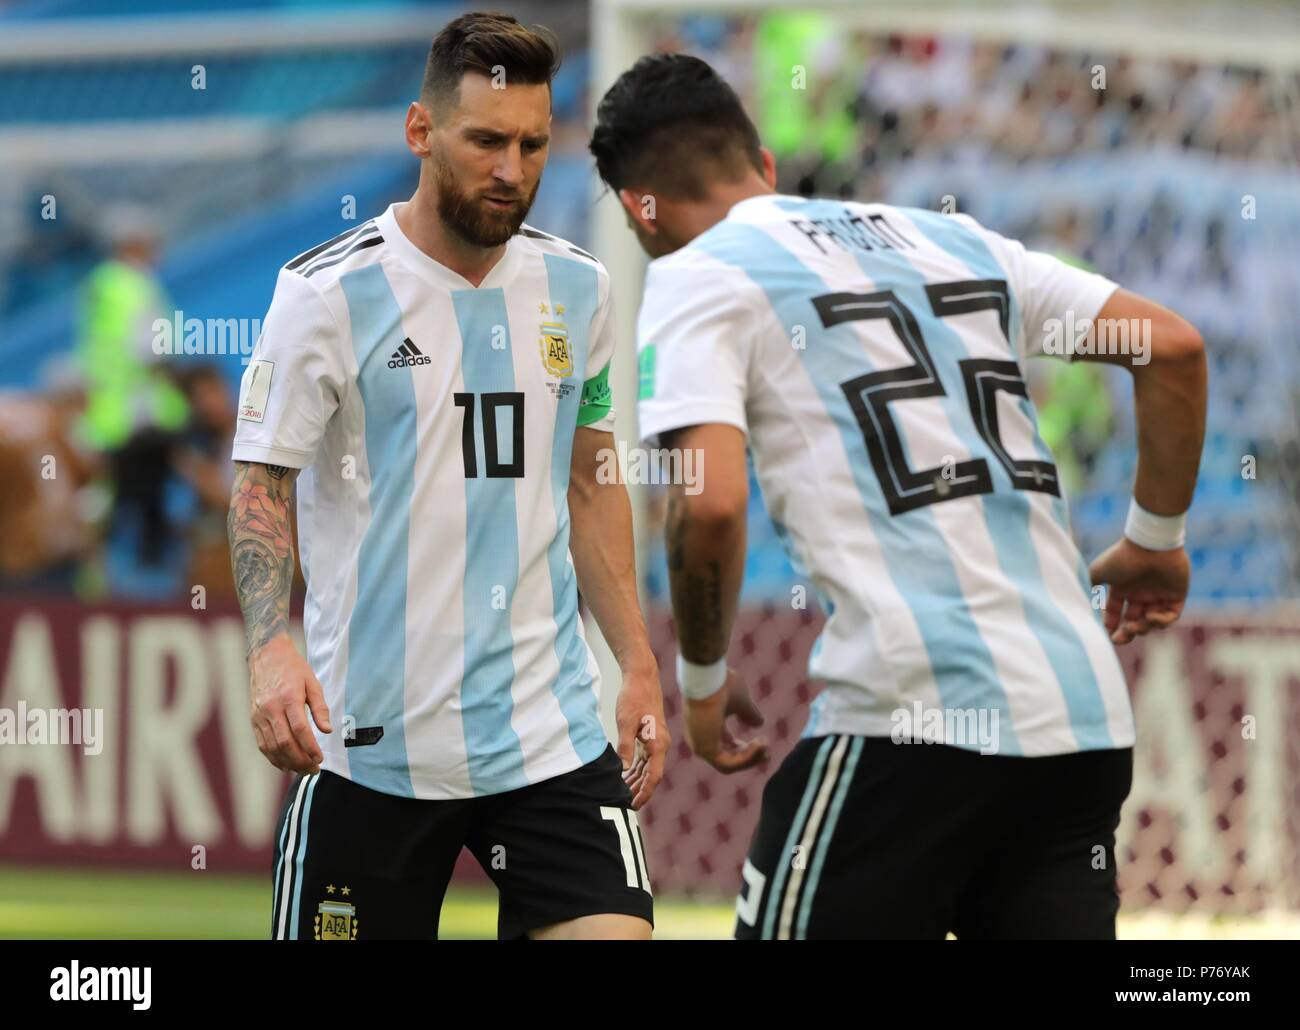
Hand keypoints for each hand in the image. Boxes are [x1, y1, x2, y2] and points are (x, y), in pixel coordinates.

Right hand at [248, 633, 331, 773]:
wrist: (267, 656)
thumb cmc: (293, 669)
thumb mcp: (312, 683)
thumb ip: (320, 708)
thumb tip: (327, 730)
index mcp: (288, 698)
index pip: (300, 730)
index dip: (310, 748)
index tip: (320, 758)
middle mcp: (271, 708)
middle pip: (285, 742)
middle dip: (300, 760)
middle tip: (314, 769)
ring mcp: (259, 715)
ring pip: (272, 747)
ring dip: (288, 762)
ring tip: (302, 770)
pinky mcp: (253, 719)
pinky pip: (262, 744)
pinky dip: (273, 758)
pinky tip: (285, 764)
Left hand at [615, 662, 668, 809]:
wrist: (642, 678)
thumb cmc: (634, 698)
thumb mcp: (625, 723)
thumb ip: (624, 747)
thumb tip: (622, 770)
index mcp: (658, 744)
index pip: (654, 776)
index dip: (645, 792)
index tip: (634, 805)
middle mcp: (660, 745)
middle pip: (651, 775)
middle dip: (639, 791)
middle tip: (623, 805)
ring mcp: (656, 741)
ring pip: (647, 768)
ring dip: (636, 781)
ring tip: (622, 794)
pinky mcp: (649, 737)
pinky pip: (644, 759)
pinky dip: (635, 769)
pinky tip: (625, 777)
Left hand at [683, 669, 768, 773]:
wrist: (707, 677)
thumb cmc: (720, 683)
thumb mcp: (741, 700)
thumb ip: (749, 713)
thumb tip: (759, 723)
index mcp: (708, 724)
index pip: (726, 743)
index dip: (746, 747)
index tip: (763, 741)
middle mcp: (701, 736)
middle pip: (727, 757)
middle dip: (750, 757)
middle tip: (768, 751)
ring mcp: (700, 744)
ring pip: (729, 763)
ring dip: (751, 758)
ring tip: (766, 746)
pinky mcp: (703, 749)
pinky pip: (727, 763)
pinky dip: (746, 758)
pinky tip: (759, 744)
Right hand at [1089, 537, 1189, 644]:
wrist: (1150, 544)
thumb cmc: (1123, 557)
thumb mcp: (1098, 571)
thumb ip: (1089, 587)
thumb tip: (1081, 603)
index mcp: (1123, 588)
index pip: (1116, 613)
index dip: (1111, 624)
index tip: (1106, 633)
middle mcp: (1140, 593)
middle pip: (1134, 621)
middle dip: (1126, 633)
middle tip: (1120, 640)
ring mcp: (1159, 595)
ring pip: (1151, 622)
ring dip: (1142, 628)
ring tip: (1134, 625)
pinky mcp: (1176, 595)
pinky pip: (1171, 616)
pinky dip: (1161, 621)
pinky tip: (1150, 616)